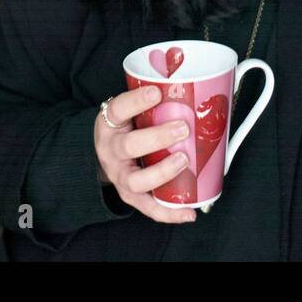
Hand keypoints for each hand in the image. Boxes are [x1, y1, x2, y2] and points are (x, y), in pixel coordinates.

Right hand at [94, 85, 197, 223]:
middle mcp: (111, 150)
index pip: (119, 108)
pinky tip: (189, 212)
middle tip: (182, 128)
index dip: (136, 100)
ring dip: (163, 172)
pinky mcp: (130, 196)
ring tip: (184, 161)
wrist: (106, 154)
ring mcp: (120, 176)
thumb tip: (195, 88)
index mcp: (110, 124)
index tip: (156, 92)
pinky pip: (149, 207)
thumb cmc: (127, 128)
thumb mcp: (129, 110)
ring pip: (137, 181)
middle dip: (158, 138)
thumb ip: (152, 102)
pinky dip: (169, 213)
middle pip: (129, 146)